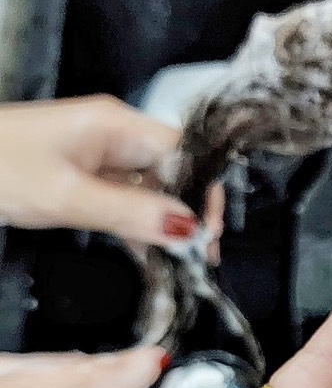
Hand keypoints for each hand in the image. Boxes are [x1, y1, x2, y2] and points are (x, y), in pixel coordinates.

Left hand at [0, 95, 222, 248]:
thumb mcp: (66, 197)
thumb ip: (130, 213)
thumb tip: (187, 227)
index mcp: (116, 124)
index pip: (184, 152)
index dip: (204, 191)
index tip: (209, 233)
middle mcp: (114, 135)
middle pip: (172, 171)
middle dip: (189, 212)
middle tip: (199, 257)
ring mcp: (98, 156)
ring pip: (150, 189)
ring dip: (164, 224)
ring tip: (179, 263)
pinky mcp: (83, 177)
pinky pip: (125, 201)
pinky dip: (138, 227)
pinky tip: (149, 255)